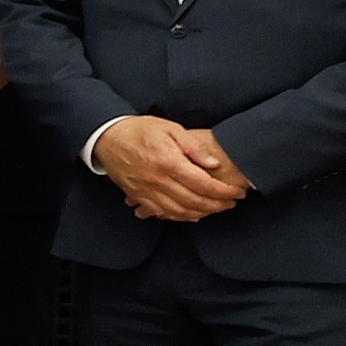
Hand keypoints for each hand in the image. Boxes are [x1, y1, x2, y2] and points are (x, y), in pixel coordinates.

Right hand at [94, 115, 244, 222]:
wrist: (107, 137)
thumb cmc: (140, 130)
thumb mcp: (171, 128)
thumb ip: (194, 146)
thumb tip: (213, 163)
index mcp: (169, 162)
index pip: (204, 184)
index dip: (225, 191)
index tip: (238, 192)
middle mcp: (158, 181)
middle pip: (195, 202)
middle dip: (218, 205)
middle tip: (232, 203)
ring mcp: (147, 191)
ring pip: (180, 212)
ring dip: (203, 213)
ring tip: (217, 209)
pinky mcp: (139, 197)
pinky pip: (163, 213)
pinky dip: (181, 217)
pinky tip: (193, 214)